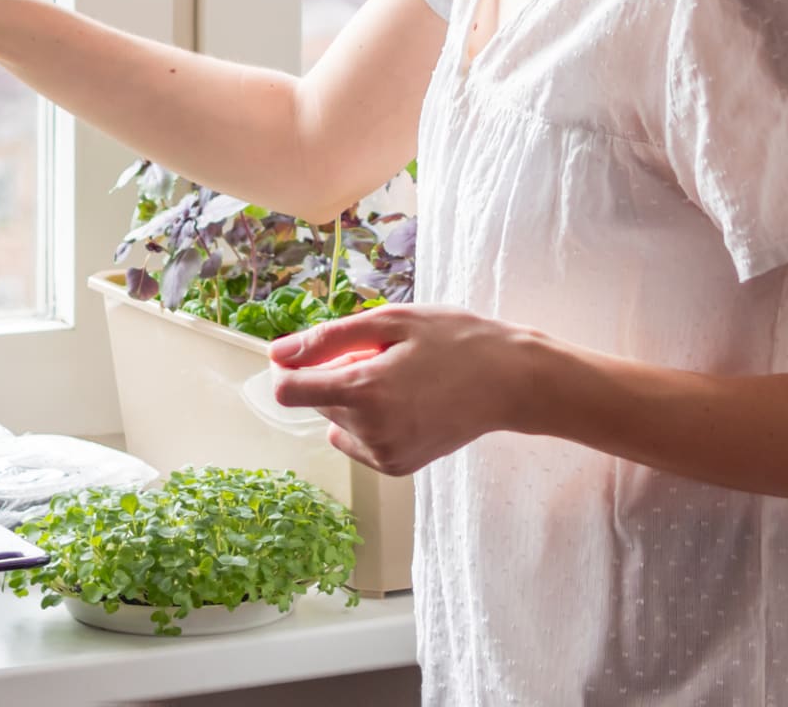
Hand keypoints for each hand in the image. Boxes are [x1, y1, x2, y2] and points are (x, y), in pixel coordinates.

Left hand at [268, 305, 537, 476]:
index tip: (319, 350)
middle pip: (318, 400)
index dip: (293, 366)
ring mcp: (384, 454)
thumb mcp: (392, 321)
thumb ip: (328, 338)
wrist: (511, 382)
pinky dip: (370, 421)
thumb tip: (276, 353)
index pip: (288, 390)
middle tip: (387, 356)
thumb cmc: (455, 340)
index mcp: (365, 391)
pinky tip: (407, 403)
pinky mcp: (396, 467)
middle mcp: (370, 431)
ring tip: (402, 379)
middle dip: (337, 375)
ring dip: (354, 399)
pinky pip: (358, 440)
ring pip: (338, 420)